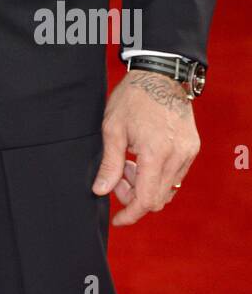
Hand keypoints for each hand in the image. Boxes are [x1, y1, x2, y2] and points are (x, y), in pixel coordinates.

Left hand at [92, 69, 198, 225]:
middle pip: (158, 198)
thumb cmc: (132, 97)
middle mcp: (177, 156)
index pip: (146, 199)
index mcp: (155, 153)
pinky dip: (158, 175)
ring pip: (168, 188)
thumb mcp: (112, 128)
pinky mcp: (192, 147)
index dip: (130, 213)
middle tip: (116, 179)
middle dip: (134, 196)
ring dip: (146, 185)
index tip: (117, 219)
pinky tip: (142, 158)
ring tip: (128, 164)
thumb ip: (109, 164)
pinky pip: (176, 174)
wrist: (159, 74)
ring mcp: (188, 152)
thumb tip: (100, 191)